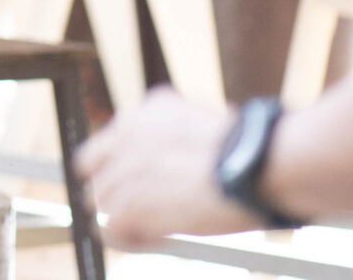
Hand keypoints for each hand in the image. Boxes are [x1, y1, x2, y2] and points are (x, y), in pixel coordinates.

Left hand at [76, 90, 264, 247]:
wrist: (256, 163)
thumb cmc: (249, 151)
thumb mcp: (201, 126)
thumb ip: (172, 139)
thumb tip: (170, 163)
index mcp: (145, 112)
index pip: (105, 144)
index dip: (116, 169)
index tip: (135, 185)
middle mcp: (125, 135)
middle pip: (96, 174)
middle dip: (117, 193)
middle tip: (144, 211)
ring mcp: (124, 169)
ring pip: (101, 202)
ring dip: (126, 219)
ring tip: (158, 229)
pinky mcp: (130, 204)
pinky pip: (109, 229)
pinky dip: (130, 240)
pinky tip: (159, 239)